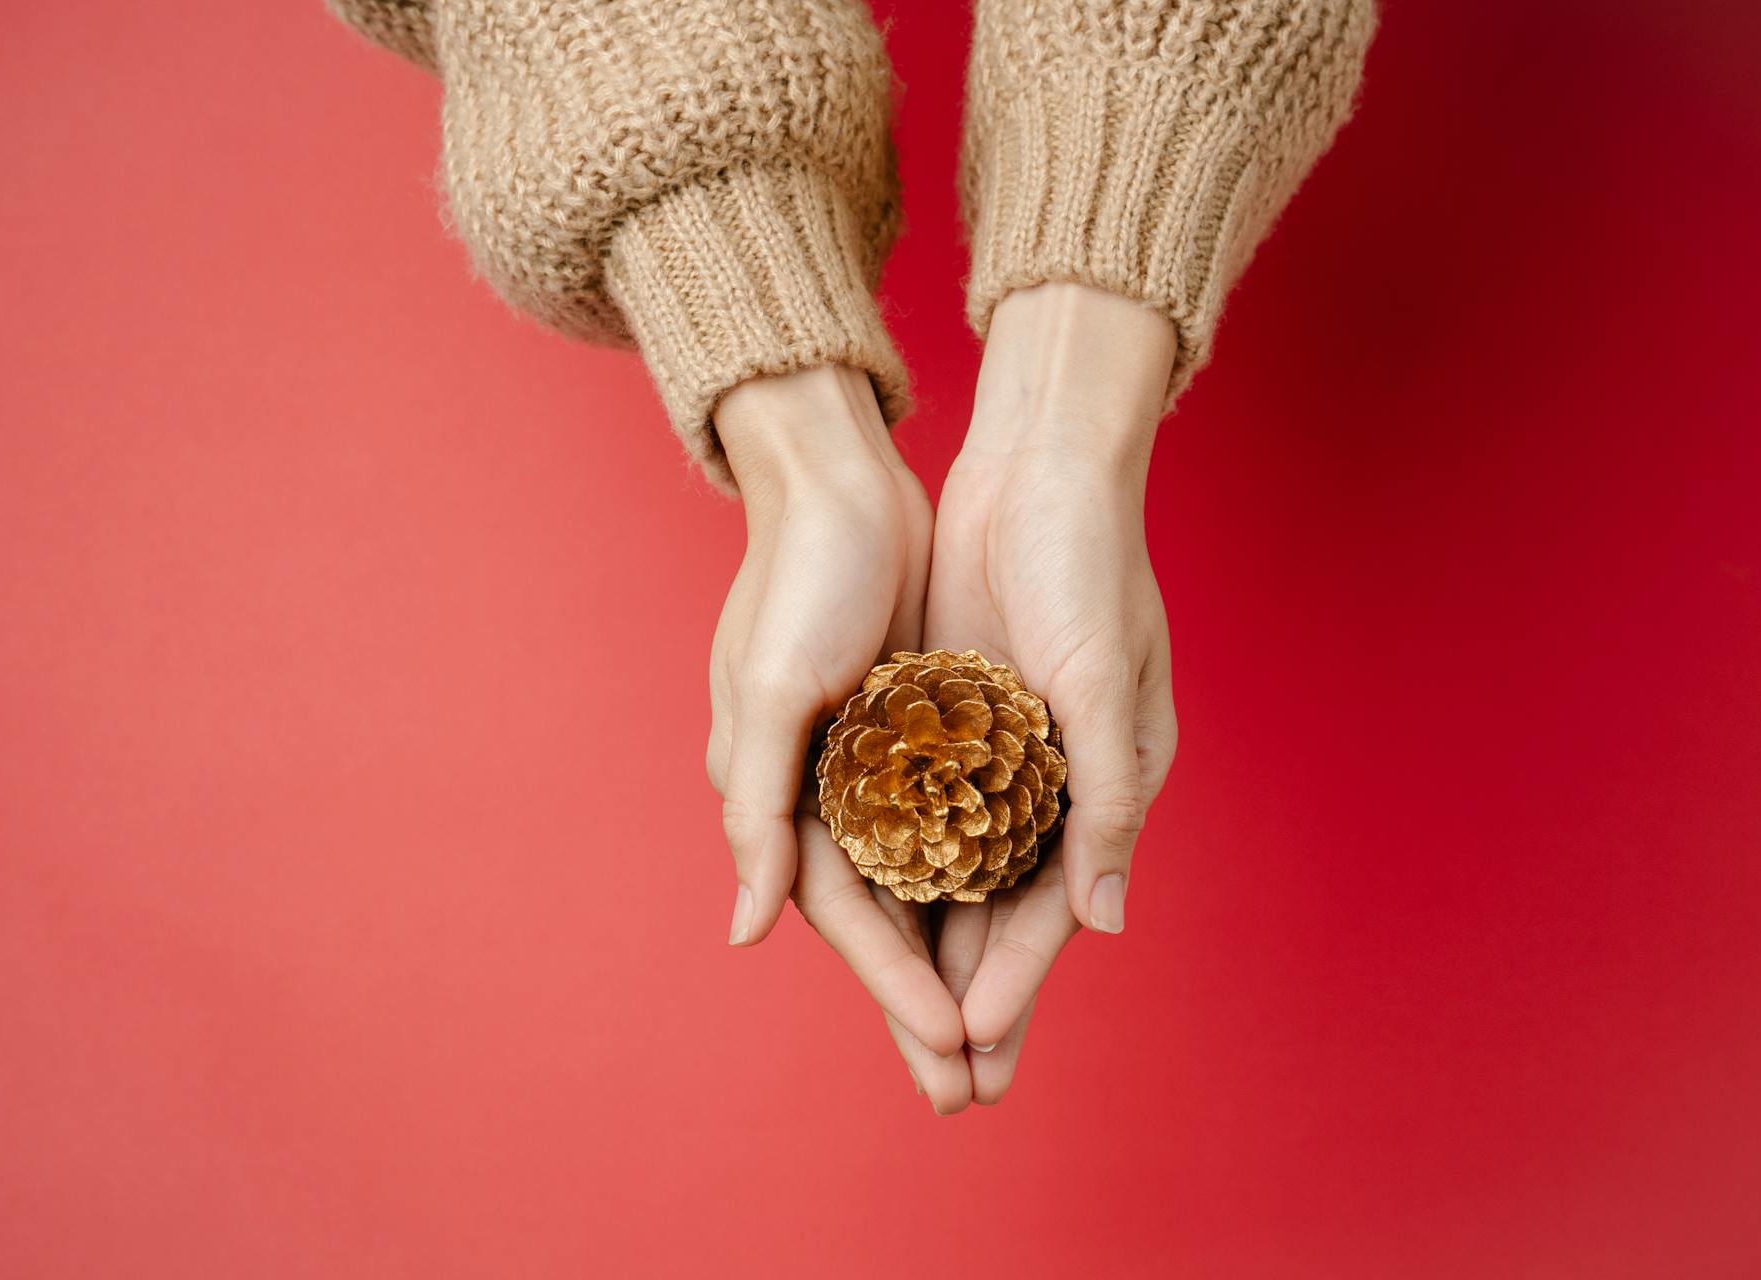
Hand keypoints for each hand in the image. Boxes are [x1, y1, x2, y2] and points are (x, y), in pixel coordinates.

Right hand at [705, 365, 972, 1109]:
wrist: (836, 477)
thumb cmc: (801, 577)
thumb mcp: (772, 690)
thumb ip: (758, 811)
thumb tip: (745, 932)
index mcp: (783, 798)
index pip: (855, 919)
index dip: (903, 988)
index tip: (959, 1049)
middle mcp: (827, 795)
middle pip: (892, 923)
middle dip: (930, 1007)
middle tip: (979, 1092)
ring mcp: (874, 766)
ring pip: (929, 887)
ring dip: (961, 958)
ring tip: (1000, 1032)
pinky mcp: (918, 729)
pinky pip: (955, 824)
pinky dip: (979, 877)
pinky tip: (1015, 914)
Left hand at [923, 283, 1180, 1102]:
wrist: (1037, 464)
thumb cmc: (1089, 563)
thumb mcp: (1105, 678)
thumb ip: (1103, 799)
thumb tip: (1106, 921)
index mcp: (1102, 783)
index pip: (1048, 908)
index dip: (1012, 981)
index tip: (970, 1051)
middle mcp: (1048, 782)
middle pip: (998, 913)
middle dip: (972, 1000)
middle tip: (945, 1094)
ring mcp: (991, 755)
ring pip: (952, 876)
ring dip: (932, 955)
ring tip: (904, 1036)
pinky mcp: (943, 719)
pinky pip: (915, 813)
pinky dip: (898, 870)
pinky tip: (868, 920)